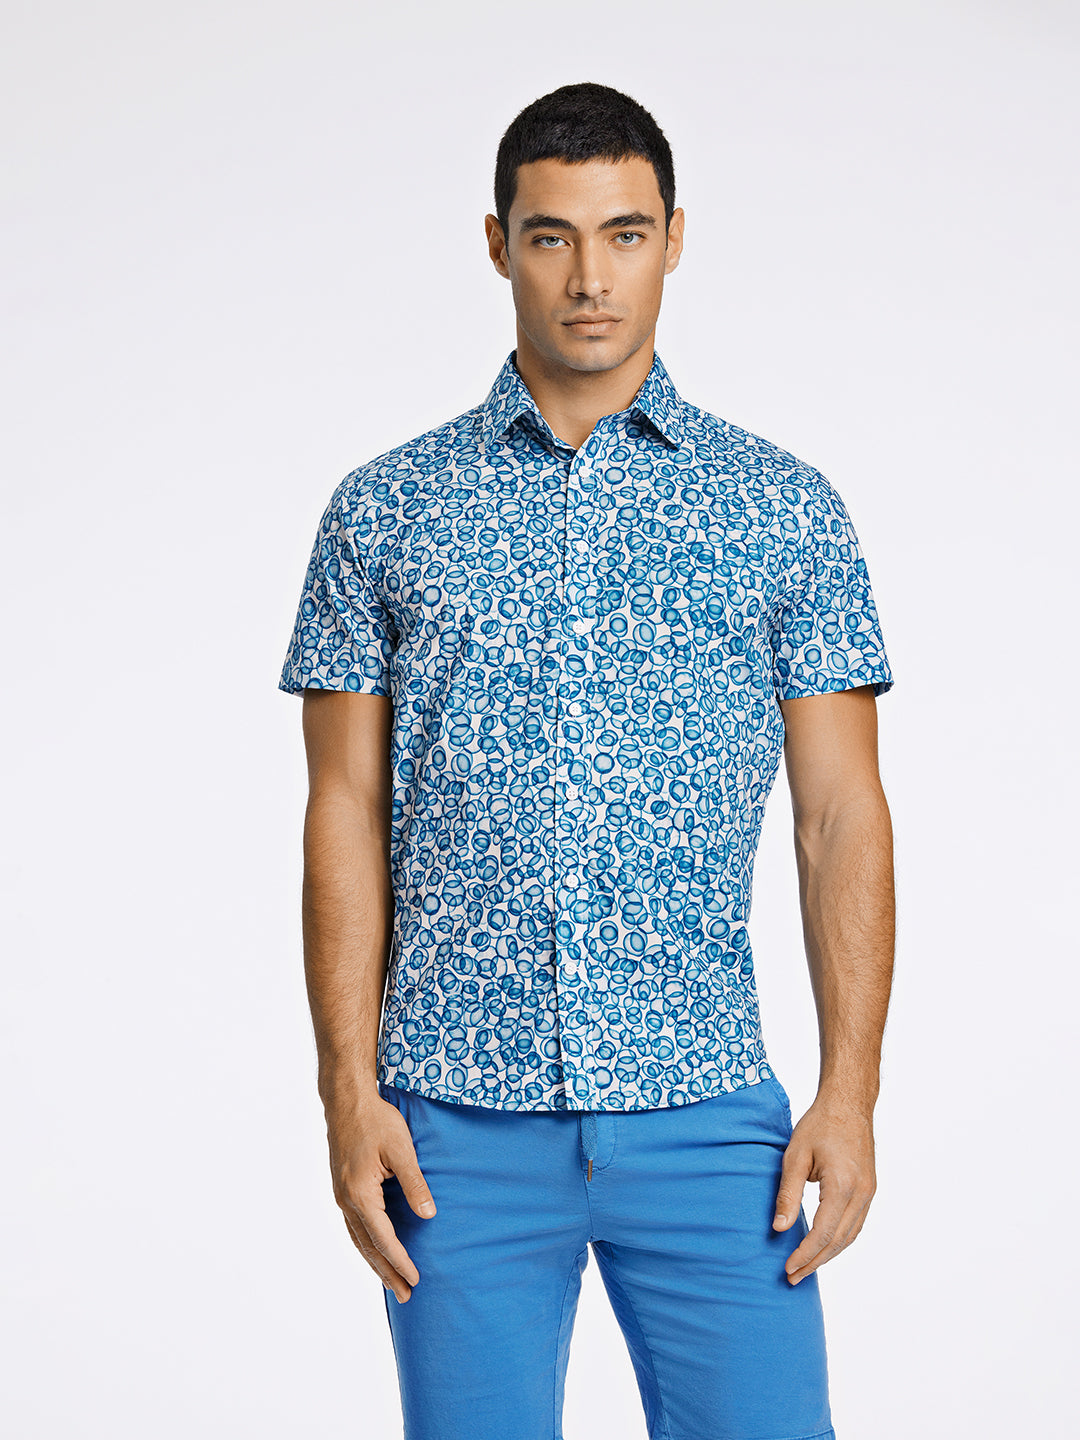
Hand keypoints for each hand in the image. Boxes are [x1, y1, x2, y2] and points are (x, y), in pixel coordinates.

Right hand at [326, 1095, 437, 1302]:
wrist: (346, 1101)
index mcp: (360, 1194)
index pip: (383, 1238)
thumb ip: (414, 1183)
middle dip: (387, 1272)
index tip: (415, 1279)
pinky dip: (366, 1244)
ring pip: (358, 1239)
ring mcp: (341, 1195)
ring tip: (391, 1283)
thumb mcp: (401, 1149)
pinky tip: (375, 1250)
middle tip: (405, 1296)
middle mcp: (346, 1200)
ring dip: (375, 1262)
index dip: (400, 1261)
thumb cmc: (376, 1121)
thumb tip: (428, 1216)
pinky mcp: (342, 1188)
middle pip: (368, 1246)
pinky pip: (354, 1226)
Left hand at [771, 1095, 876, 1284]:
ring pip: (850, 1236)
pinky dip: (840, 1240)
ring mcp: (869, 1193)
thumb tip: (779, 1228)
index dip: (805, 1254)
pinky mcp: (869, 1189)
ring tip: (806, 1267)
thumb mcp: (795, 1156)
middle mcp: (861, 1194)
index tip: (788, 1268)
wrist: (849, 1104)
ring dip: (829, 1254)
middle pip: (839, 1241)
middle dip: (815, 1262)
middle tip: (793, 1277)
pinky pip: (856, 1224)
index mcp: (843, 1186)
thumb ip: (787, 1194)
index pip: (824, 1233)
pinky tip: (824, 1246)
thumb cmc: (819, 1125)